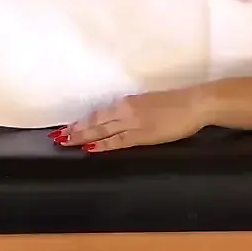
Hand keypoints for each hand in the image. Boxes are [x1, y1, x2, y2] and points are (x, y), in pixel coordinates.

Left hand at [53, 88, 208, 151]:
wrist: (194, 104)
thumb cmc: (176, 103)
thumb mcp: (150, 103)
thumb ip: (134, 111)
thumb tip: (122, 120)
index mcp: (128, 102)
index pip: (99, 114)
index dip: (82, 122)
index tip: (67, 127)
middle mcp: (126, 110)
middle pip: (95, 122)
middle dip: (75, 130)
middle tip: (57, 137)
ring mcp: (133, 123)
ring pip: (101, 131)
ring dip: (82, 137)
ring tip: (65, 142)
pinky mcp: (142, 135)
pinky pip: (118, 141)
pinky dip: (103, 145)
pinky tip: (90, 148)